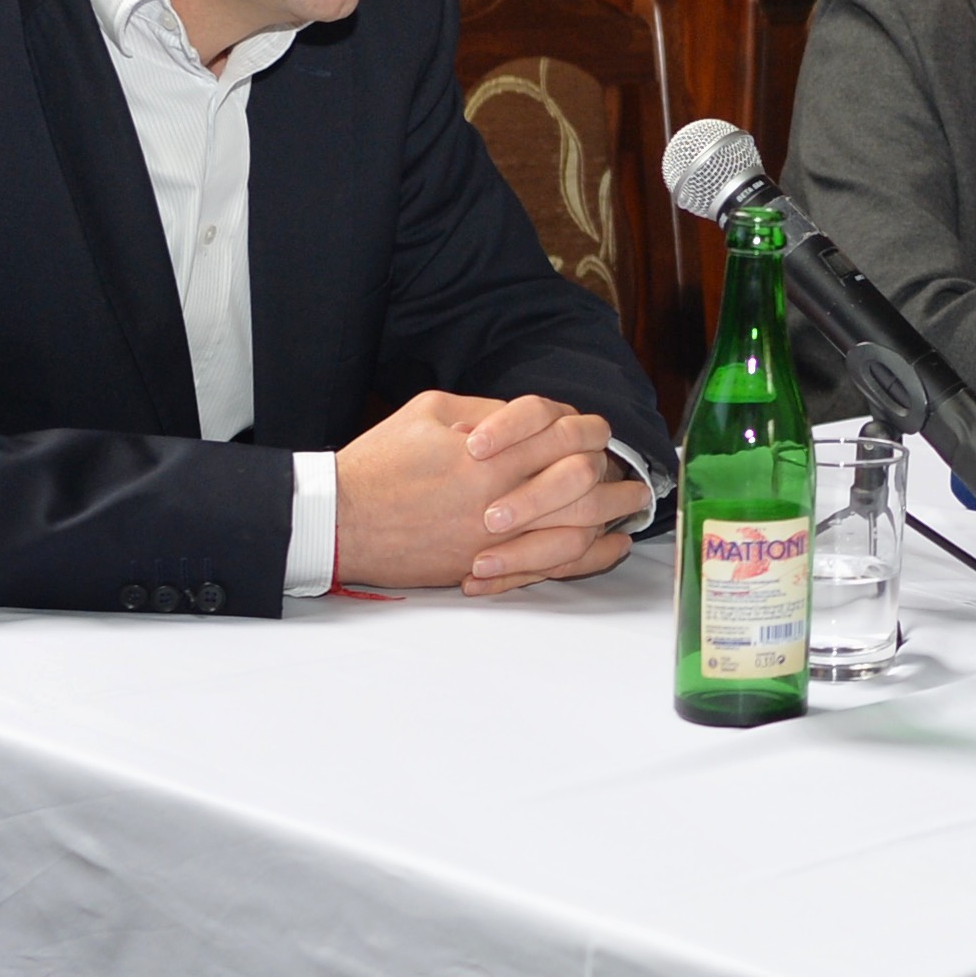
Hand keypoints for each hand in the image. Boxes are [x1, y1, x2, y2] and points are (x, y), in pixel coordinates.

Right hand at [335, 390, 646, 594]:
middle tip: (625, 463)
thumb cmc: (380, 462)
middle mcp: (502, 493)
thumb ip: (488, 408)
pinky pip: (558, 566)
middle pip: (584, 476)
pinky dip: (593, 554)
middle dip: (612, 466)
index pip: (564, 432)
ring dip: (614, 508)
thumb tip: (531, 418)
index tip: (590, 432)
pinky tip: (611, 542)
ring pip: (580, 522)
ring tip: (634, 499)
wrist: (341, 521)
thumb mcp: (431, 410)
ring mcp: (499, 536)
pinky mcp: (490, 567)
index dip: (585, 429)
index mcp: (491, 450)